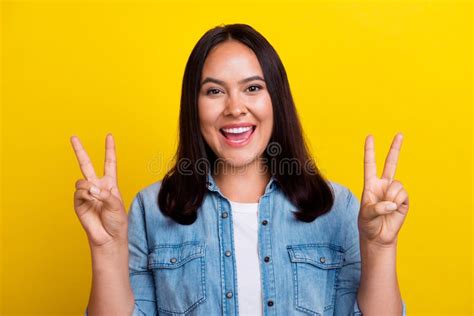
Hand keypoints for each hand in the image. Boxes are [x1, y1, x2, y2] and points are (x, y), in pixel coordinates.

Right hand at [70, 133, 127, 247]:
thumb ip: (105, 194)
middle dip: (80, 151)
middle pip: (87, 164)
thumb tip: (91, 188)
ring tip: (95, 196)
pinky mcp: (79, 203)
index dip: (109, 150)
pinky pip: (79, 193)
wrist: (108, 237)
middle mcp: (97, 186)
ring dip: (88, 187)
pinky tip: (90, 200)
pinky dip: (85, 195)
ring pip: (81, 181)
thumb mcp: (117, 204)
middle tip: (73, 137)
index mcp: (110, 184)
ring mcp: (87, 194)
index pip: (110, 163)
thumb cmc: (116, 221)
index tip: (109, 136)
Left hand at [358, 133, 409, 247]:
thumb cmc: (368, 224)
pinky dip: (397, 202)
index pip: (370, 164)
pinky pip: (402, 194)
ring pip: (396, 185)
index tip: (370, 137)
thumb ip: (377, 207)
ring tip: (386, 207)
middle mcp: (383, 185)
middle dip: (395, 149)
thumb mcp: (366, 215)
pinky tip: (394, 209)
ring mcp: (394, 192)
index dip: (370, 151)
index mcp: (370, 184)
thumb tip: (392, 203)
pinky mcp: (404, 200)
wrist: (378, 236)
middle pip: (390, 163)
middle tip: (400, 134)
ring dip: (391, 196)